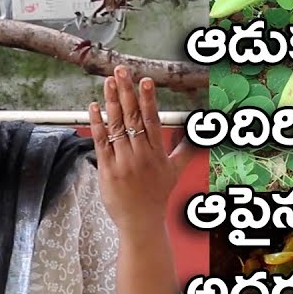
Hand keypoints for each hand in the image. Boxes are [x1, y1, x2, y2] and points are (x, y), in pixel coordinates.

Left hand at [88, 66, 193, 235]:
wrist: (140, 222)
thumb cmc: (157, 196)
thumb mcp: (175, 172)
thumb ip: (185, 150)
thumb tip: (198, 136)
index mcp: (157, 153)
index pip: (152, 120)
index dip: (148, 99)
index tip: (144, 80)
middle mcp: (140, 155)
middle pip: (133, 118)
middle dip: (126, 92)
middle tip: (120, 71)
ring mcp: (122, 162)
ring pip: (116, 126)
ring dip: (111, 102)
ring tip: (108, 82)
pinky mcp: (107, 169)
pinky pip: (100, 142)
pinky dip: (96, 123)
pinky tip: (94, 106)